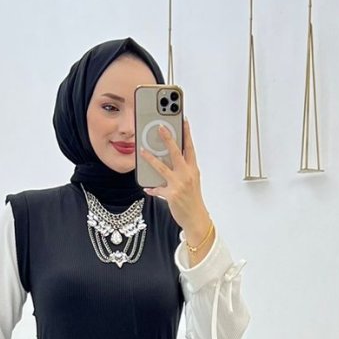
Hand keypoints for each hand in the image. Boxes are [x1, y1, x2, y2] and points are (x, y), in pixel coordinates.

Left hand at [141, 117, 210, 243]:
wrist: (196, 218)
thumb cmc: (193, 199)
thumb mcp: (192, 181)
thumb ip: (183, 169)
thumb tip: (169, 159)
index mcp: (193, 169)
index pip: (190, 148)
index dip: (187, 133)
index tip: (183, 120)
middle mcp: (187, 174)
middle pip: (176, 152)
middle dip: (168, 138)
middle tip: (160, 127)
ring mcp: (179, 184)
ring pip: (162, 167)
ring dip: (151, 158)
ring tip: (142, 150)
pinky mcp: (171, 194)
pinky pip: (157, 188)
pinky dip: (152, 188)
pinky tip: (147, 187)